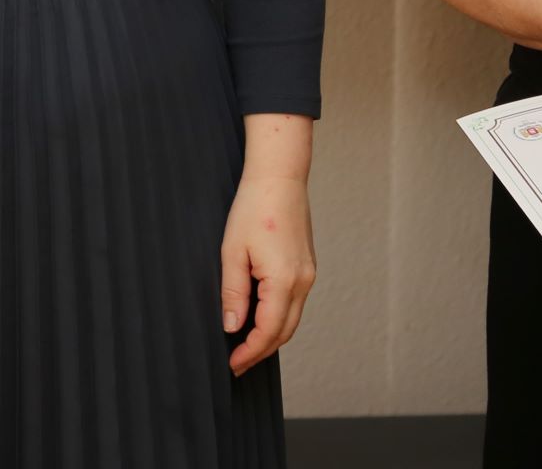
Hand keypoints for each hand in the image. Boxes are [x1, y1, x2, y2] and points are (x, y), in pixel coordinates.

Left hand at [222, 173, 314, 376]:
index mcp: (284, 280)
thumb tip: (232, 327)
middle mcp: (303, 282)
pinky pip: (295, 304)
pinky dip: (279, 318)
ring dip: (271, 336)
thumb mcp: (232, 251)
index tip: (232, 365)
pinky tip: (260, 319)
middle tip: (237, 364)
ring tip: (245, 346)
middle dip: (261, 351)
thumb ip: (233, 293)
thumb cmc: (253, 208)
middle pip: (285, 332)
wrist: (279, 178)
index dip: (250, 352)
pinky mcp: (308, 267)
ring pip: (292, 319)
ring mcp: (309, 275)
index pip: (268, 331)